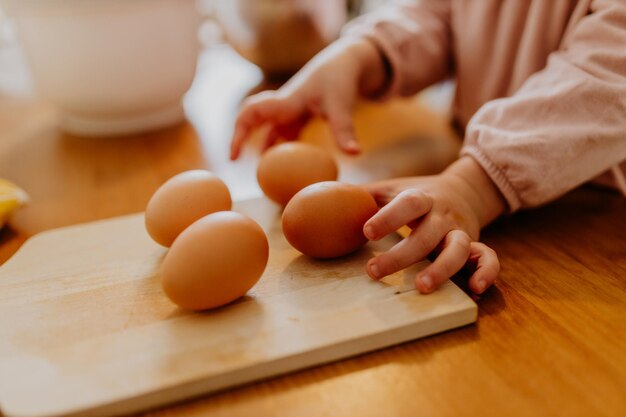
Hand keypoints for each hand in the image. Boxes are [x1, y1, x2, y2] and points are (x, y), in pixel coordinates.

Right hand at [230, 38, 387, 159]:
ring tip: (261, 172)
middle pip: (251, 120)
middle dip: (240, 138)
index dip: (239, 133)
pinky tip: (284, 168)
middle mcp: (282, 106)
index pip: (252, 113)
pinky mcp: (299, 116)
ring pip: (267, 130)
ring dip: (262, 148)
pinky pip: (283, 134)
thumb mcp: (341, 104)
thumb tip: (355, 154)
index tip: (234, 156)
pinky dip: (281, 149)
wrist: (346, 62)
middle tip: (234, 161)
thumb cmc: (340, 79)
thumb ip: (344, 130)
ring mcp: (289, 111)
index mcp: (285, 101)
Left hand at [363, 157, 505, 293]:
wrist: (463, 189)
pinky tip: (475, 290)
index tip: (366, 232)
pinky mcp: (475, 245)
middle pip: (426, 235)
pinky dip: (486, 272)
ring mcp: (461, 231)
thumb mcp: (390, 189)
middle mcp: (442, 215)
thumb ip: (360, 195)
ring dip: (442, 269)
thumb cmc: (415, 195)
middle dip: (401, 255)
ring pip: (459, 249)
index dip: (388, 217)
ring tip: (422, 287)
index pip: (407, 203)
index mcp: (421, 197)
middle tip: (373, 272)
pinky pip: (488, 258)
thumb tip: (317, 197)